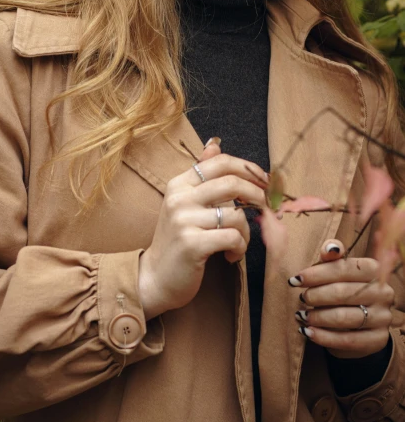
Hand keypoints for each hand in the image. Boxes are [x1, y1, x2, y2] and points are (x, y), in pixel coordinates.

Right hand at [138, 138, 268, 319]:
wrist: (155, 278)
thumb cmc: (177, 240)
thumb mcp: (185, 204)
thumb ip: (201, 176)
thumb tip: (214, 144)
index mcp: (179, 184)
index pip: (220, 162)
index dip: (248, 168)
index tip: (264, 181)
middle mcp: (179, 197)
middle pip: (232, 183)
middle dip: (257, 196)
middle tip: (266, 210)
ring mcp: (184, 220)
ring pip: (236, 215)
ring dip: (247, 232)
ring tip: (239, 243)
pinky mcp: (192, 244)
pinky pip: (233, 237)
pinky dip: (240, 248)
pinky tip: (230, 256)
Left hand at [289, 239, 394, 358]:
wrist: (361, 322)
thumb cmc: (343, 287)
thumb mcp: (337, 269)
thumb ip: (332, 256)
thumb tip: (329, 249)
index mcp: (374, 270)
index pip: (343, 269)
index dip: (316, 274)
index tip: (295, 280)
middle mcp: (383, 293)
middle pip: (342, 293)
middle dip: (316, 296)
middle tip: (301, 298)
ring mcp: (382, 317)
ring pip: (344, 317)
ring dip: (317, 317)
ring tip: (302, 315)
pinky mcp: (378, 340)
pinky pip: (347, 340)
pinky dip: (323, 336)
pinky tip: (308, 332)